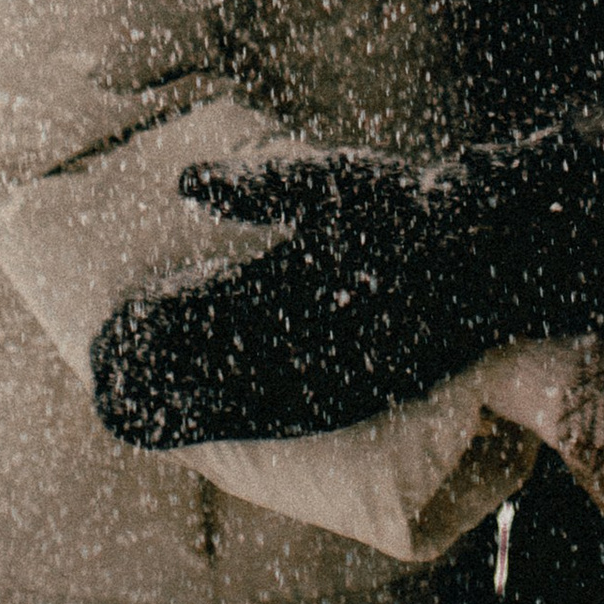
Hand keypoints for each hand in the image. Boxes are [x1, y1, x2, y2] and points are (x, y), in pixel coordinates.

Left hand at [93, 147, 489, 451]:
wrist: (492, 264)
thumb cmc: (410, 210)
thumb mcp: (333, 181)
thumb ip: (257, 183)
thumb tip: (185, 183)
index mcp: (292, 286)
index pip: (203, 314)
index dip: (155, 323)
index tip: (116, 323)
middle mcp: (307, 342)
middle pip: (213, 369)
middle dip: (159, 372)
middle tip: (111, 370)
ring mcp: (333, 377)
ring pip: (244, 404)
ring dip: (190, 406)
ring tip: (145, 403)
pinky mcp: (358, 395)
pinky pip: (287, 419)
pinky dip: (241, 423)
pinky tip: (217, 420)